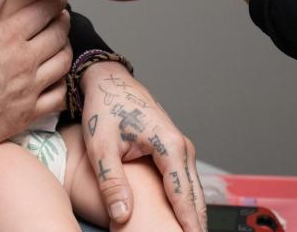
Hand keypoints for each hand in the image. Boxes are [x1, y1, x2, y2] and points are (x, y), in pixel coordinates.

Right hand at [0, 0, 72, 152]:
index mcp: (7, 38)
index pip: (42, 13)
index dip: (54, 3)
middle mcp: (25, 61)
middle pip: (58, 35)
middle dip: (63, 21)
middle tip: (63, 16)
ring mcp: (30, 89)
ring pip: (63, 63)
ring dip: (66, 48)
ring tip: (62, 43)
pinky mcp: (29, 114)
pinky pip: (59, 96)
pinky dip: (63, 83)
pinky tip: (57, 78)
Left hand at [80, 63, 206, 231]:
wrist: (108, 80)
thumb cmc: (105, 107)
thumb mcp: (101, 146)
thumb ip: (112, 182)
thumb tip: (122, 216)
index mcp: (168, 144)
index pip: (183, 194)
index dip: (188, 221)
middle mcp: (181, 146)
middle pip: (194, 194)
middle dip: (195, 221)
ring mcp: (179, 147)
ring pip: (192, 188)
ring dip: (192, 212)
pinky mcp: (173, 148)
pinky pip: (184, 180)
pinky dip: (186, 200)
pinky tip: (180, 216)